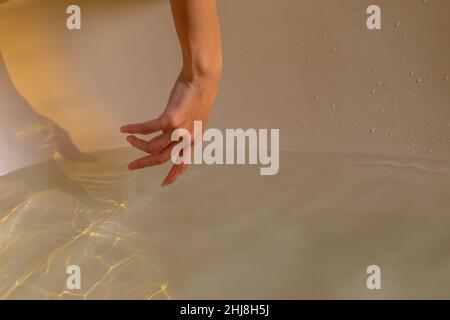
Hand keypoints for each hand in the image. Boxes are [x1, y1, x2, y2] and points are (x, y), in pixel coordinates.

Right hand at [120, 71, 220, 185]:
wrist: (203, 79)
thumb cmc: (200, 94)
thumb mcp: (198, 116)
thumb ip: (189, 127)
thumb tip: (176, 132)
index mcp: (195, 139)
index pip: (184, 162)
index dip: (174, 174)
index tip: (165, 184)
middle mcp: (187, 139)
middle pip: (162, 158)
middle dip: (145, 163)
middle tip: (132, 166)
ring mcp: (179, 130)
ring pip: (152, 147)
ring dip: (138, 145)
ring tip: (129, 139)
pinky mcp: (170, 120)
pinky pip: (147, 129)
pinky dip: (134, 129)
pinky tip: (124, 129)